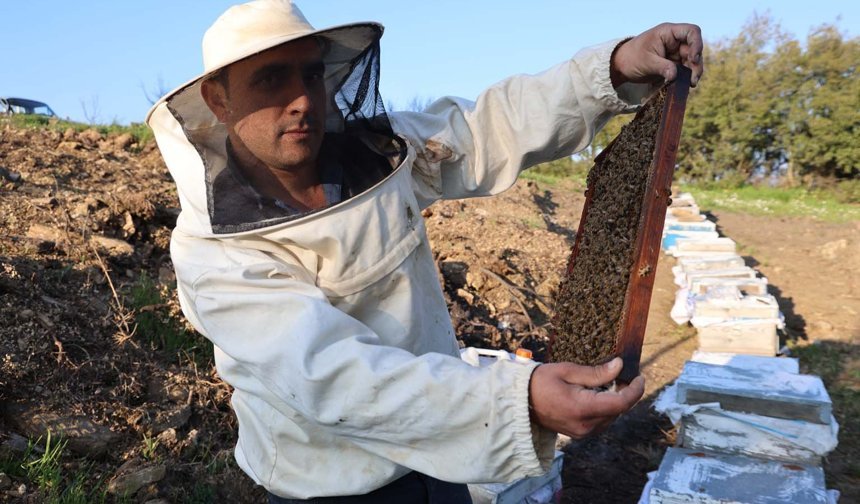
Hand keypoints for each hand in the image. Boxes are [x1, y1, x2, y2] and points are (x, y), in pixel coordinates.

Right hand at [528, 358, 644, 438]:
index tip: (639, 377)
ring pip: (611, 417)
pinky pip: (601, 421)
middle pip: (618, 410)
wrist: (520, 402)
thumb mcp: (568, 370)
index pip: (620, 403)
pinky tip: (598, 395)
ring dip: (615, 401)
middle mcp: (585, 425)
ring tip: (610, 383)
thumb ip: (596, 373)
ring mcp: (582, 432)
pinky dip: (605, 408)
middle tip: (623, 374)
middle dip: (625, 393)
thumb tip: (619, 366)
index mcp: (582, 408)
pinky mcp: (579, 434)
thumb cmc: (540, 381)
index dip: (635, 390)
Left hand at [610, 23, 703, 87]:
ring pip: (691, 61)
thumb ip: (662, 67)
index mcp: (668, 33)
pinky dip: (685, 78)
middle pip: (694, 50)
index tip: (693, 59)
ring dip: (692, 73)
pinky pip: (684, 70)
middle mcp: (674, 41)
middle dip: (695, 65)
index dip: (697, 44)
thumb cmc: (631, 58)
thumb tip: (675, 75)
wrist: (621, 67)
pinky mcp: (673, 64)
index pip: (691, 32)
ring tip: (690, 85)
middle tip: (692, 80)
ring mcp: (675, 52)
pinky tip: (684, 86)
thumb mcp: (646, 62)